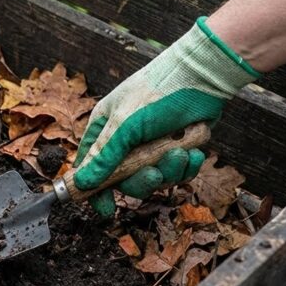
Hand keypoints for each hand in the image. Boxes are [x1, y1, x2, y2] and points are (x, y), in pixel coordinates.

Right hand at [72, 17, 258, 216]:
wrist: (203, 76)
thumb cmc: (157, 91)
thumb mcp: (125, 125)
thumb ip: (104, 156)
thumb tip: (82, 183)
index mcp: (105, 130)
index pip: (90, 167)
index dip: (95, 189)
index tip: (106, 208)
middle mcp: (126, 140)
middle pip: (124, 180)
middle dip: (142, 181)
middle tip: (154, 173)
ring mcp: (152, 145)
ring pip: (154, 178)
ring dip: (169, 170)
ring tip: (179, 153)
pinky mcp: (176, 147)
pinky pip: (177, 172)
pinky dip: (186, 166)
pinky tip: (192, 151)